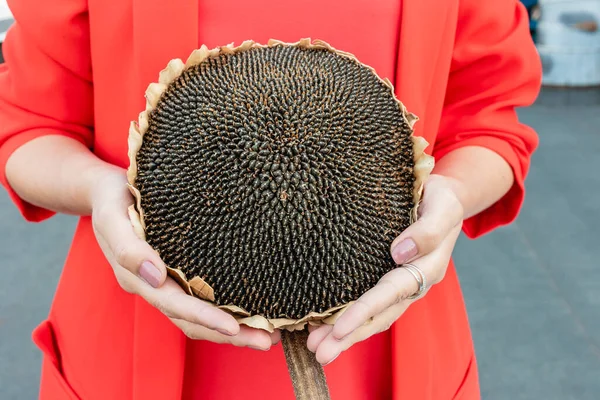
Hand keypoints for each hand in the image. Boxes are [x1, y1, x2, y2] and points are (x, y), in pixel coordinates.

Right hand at [90, 168, 279, 349]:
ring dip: (233, 331)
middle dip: (230, 334)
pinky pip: (202, 301)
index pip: (175, 304)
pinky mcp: (177, 275)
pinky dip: (226, 313)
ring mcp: (166, 284)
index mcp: (136, 277)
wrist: (107, 193)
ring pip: (199, 317)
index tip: (234, 328)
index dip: (204, 318)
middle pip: (192, 321)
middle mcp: (153, 287)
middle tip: (267, 341)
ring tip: (269, 335)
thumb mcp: (112, 216)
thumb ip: (128, 248)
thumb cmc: (112, 200)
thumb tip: (156, 276)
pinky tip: (251, 315)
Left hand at [306, 174, 464, 364]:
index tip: (339, 329)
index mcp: (426, 268)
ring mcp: (400, 285)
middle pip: (379, 316)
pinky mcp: (388, 279)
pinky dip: (348, 318)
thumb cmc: (441, 199)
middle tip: (319, 352)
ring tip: (316, 348)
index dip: (364, 312)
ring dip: (345, 335)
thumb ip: (427, 231)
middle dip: (349, 336)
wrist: (441, 197)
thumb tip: (399, 253)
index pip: (391, 294)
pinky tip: (326, 326)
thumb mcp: (442, 207)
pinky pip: (369, 305)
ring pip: (373, 316)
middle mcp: (413, 283)